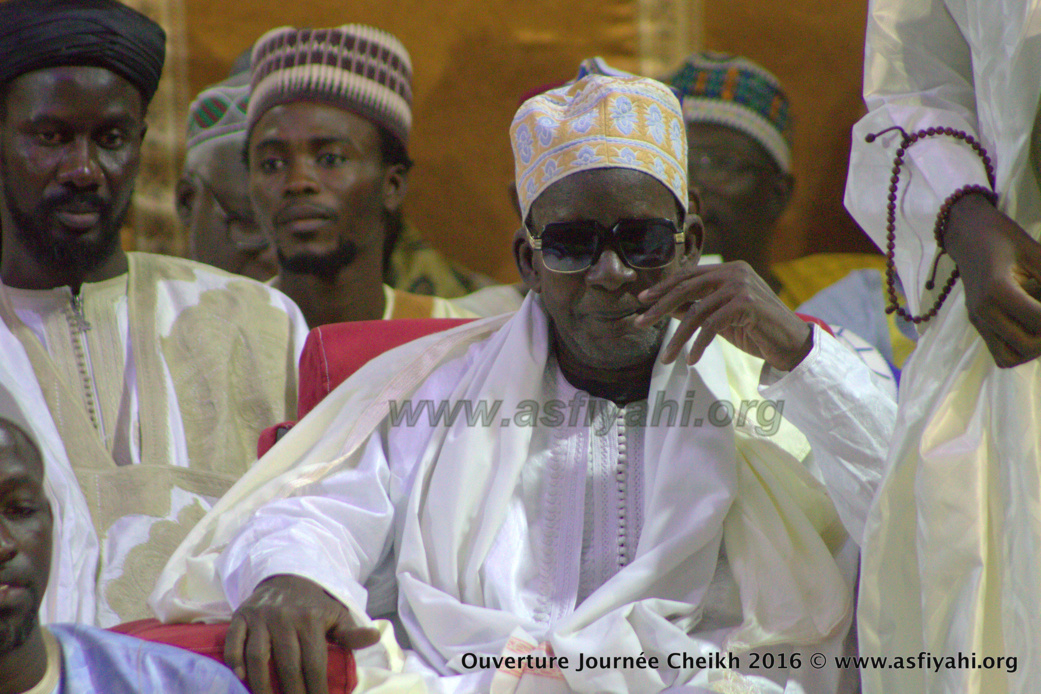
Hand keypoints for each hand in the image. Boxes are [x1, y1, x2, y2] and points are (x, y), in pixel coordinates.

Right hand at [225, 574, 380, 693]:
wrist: (286, 576)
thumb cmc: (313, 604)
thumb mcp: (336, 614)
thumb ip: (351, 632)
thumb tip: (375, 637)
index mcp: (311, 620)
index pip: (314, 663)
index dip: (317, 688)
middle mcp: (285, 618)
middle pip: (288, 664)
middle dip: (292, 691)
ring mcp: (261, 617)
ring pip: (259, 655)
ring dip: (261, 683)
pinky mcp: (241, 616)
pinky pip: (234, 640)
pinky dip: (235, 659)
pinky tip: (240, 677)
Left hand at [635, 260, 812, 370]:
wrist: (791, 343)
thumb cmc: (756, 330)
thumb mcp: (721, 316)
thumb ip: (698, 307)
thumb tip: (666, 307)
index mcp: (729, 269)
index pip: (688, 275)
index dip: (664, 287)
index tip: (642, 301)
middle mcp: (734, 272)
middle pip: (686, 289)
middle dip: (660, 307)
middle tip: (640, 323)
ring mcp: (741, 287)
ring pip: (696, 312)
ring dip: (678, 337)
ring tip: (666, 357)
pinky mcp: (746, 304)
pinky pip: (711, 326)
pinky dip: (698, 345)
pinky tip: (691, 360)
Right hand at [943, 193, 1040, 367]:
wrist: (966, 234)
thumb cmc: (1002, 237)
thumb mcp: (1035, 253)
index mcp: (996, 290)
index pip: (1039, 321)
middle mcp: (983, 311)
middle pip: (1027, 346)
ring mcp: (977, 319)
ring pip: (1009, 357)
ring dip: (1032, 349)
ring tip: (1040, 327)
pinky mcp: (976, 322)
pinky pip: (999, 351)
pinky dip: (1018, 349)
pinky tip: (1029, 329)